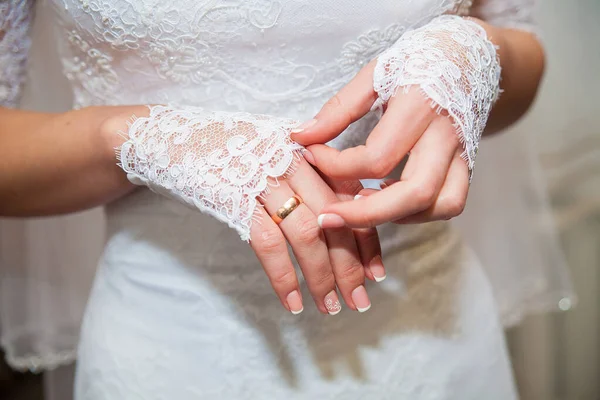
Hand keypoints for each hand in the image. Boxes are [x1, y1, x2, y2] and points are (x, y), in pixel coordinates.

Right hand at [115, 105, 382, 315]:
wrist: (168, 137)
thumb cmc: (225, 149)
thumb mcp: (272, 150)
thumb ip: (305, 174)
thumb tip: (337, 216)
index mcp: (306, 149)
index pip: (349, 198)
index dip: (367, 238)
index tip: (377, 272)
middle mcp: (291, 160)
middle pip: (334, 218)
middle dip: (350, 265)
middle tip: (360, 300)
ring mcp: (263, 177)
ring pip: (306, 234)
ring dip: (321, 277)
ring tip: (330, 308)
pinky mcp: (234, 196)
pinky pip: (267, 243)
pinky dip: (283, 276)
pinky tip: (292, 302)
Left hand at [291, 16, 499, 227]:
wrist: (473, 54)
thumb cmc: (420, 58)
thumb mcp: (376, 72)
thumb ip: (339, 108)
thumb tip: (302, 136)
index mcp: (419, 106)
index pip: (376, 157)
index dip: (335, 165)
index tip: (311, 155)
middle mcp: (446, 135)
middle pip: (414, 194)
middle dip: (365, 215)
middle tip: (327, 217)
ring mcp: (462, 152)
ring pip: (440, 205)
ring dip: (398, 216)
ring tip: (361, 204)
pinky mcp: (468, 164)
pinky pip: (451, 202)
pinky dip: (420, 211)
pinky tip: (391, 197)